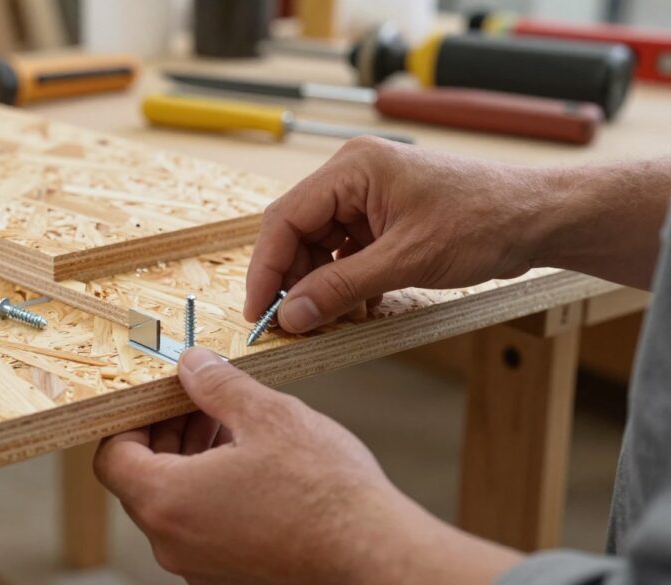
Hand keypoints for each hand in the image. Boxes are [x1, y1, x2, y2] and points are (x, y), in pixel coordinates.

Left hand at [94, 348, 520, 584]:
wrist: (374, 557)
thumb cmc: (323, 491)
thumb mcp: (267, 415)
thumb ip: (216, 386)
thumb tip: (190, 365)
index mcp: (167, 500)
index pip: (112, 458)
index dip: (129, 421)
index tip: (159, 398)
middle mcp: (172, 543)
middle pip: (141, 480)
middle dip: (165, 435)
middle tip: (199, 402)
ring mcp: (199, 566)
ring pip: (174, 504)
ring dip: (191, 462)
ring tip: (233, 427)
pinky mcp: (229, 577)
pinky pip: (201, 528)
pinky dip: (212, 492)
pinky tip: (252, 465)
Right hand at [245, 137, 563, 331]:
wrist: (537, 218)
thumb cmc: (484, 220)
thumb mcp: (404, 261)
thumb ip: (340, 289)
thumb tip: (291, 315)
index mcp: (353, 168)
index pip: (285, 219)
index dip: (266, 268)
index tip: (259, 310)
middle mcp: (353, 175)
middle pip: (298, 233)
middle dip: (293, 280)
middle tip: (291, 323)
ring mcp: (368, 196)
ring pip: (320, 247)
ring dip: (321, 286)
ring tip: (332, 317)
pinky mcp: (383, 217)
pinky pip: (346, 253)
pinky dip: (346, 282)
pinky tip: (359, 305)